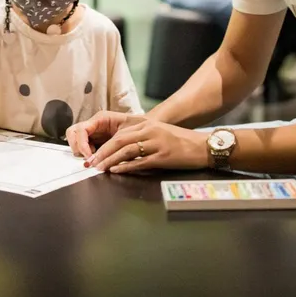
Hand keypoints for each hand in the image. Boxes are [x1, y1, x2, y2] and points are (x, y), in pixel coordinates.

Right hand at [64, 111, 141, 158]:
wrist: (147, 129)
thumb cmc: (139, 128)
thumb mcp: (127, 133)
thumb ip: (114, 143)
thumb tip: (100, 156)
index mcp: (100, 119)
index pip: (81, 130)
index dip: (81, 144)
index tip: (89, 156)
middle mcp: (94, 125)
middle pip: (72, 133)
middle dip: (77, 147)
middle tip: (88, 158)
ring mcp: (93, 133)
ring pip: (75, 140)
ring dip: (81, 152)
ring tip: (93, 159)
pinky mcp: (95, 141)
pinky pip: (83, 147)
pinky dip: (86, 155)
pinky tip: (96, 159)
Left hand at [86, 118, 208, 173]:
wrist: (204, 146)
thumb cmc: (183, 141)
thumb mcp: (161, 133)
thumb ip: (144, 137)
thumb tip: (124, 150)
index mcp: (148, 125)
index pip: (120, 134)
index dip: (105, 144)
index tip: (95, 154)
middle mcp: (150, 132)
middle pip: (119, 141)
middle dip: (103, 152)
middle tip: (91, 163)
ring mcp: (156, 144)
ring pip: (126, 151)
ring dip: (110, 160)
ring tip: (99, 168)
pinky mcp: (163, 157)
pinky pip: (140, 162)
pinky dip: (125, 167)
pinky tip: (116, 171)